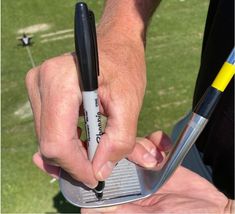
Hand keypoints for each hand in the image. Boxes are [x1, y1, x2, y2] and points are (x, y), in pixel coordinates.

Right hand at [26, 33, 145, 186]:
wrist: (116, 43)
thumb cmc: (124, 65)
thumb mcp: (129, 102)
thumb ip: (119, 139)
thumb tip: (100, 170)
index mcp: (60, 81)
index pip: (57, 141)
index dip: (76, 166)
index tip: (95, 177)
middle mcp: (41, 82)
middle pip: (49, 143)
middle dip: (75, 161)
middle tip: (98, 166)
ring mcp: (38, 87)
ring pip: (48, 138)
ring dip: (71, 152)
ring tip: (94, 151)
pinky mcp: (42, 92)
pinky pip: (49, 128)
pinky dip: (66, 141)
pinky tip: (83, 140)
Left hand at [82, 132, 231, 213]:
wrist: (213, 210)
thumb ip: (122, 212)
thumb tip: (89, 209)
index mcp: (124, 195)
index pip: (105, 174)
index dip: (102, 163)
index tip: (103, 153)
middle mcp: (132, 179)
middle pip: (118, 155)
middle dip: (129, 151)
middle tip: (145, 159)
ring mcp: (146, 167)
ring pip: (134, 145)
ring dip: (145, 146)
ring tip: (158, 157)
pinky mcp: (161, 158)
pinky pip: (154, 142)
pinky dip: (158, 141)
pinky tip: (165, 148)